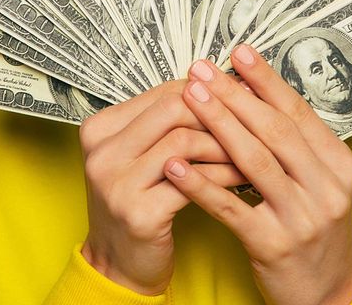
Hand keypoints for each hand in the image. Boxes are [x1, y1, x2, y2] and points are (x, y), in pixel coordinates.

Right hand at [79, 79, 245, 294]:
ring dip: (225, 143)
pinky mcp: (138, 213)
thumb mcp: (140, 157)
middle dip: (218, 113)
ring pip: (184, 141)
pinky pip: (193, 181)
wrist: (118, 264)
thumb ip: (167, 124)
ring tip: (252, 148)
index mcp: (99, 129)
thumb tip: (222, 87)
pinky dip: (224, 174)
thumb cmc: (138, 203)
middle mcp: (101, 152)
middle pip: (173, 109)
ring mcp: (116, 183)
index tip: (241, 94)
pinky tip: (244, 175)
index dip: (208, 91)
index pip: (162, 93)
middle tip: (251, 120)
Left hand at [164, 45, 351, 304]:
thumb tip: (256, 93)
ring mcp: (302, 218)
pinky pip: (232, 207)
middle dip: (234, 95)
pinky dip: (201, 184)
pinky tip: (177, 165)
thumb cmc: (315, 233)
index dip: (266, 80)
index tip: (238, 53)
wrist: (326, 296)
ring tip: (188, 99)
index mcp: (340, 166)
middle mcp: (326, 189)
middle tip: (202, 70)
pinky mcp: (274, 245)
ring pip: (254, 161)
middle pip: (274, 130)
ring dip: (217, 125)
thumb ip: (297, 146)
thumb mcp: (322, 185)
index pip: (298, 113)